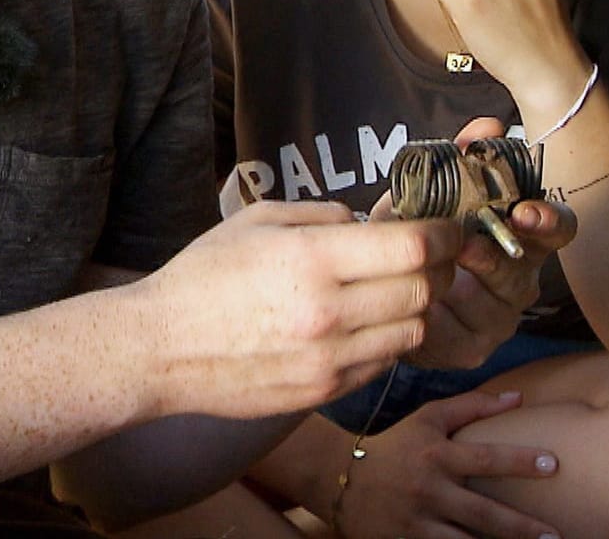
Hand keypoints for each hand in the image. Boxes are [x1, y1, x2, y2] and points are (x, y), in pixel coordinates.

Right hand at [122, 200, 458, 420]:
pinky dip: (391, 340)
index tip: (450, 227)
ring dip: (419, 307)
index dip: (445, 234)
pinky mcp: (323, 392)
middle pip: (424, 290)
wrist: (158, 351)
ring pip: (414, 331)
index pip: (414, 248)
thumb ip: (324, 216)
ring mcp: (327, 360)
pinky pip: (384, 363)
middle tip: (437, 256)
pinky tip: (370, 323)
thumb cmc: (204, 276)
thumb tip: (372, 223)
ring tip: (401, 289)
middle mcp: (328, 313)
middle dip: (441, 269)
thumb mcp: (259, 220)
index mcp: (312, 260)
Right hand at [334, 390, 559, 538]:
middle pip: (482, 512)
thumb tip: (519, 397)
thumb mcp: (429, 418)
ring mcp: (418, 521)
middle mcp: (429, 489)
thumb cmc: (397, 444)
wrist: (342, 479)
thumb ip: (474, 406)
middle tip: (554, 536)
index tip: (554, 464)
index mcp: (437, 454)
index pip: (485, 458)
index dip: (520, 461)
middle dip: (520, 527)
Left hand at [381, 119, 578, 369]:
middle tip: (469, 245)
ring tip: (436, 271)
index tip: (527, 212)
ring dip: (463, 287)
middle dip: (497, 256)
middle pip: (525, 270)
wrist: (377, 280)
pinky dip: (436, 319)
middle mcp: (520, 279)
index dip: (549, 220)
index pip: (558, 228)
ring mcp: (500, 318)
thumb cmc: (417, 232)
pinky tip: (417, 306)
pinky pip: (459, 337)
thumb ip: (459, 158)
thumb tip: (488, 124)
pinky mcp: (471, 349)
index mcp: (521, 236)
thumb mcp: (429, 192)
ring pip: (494, 306)